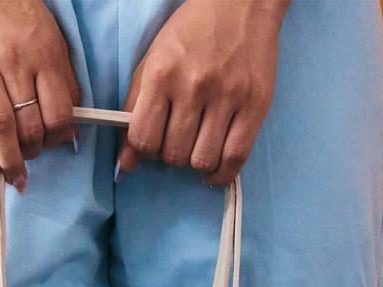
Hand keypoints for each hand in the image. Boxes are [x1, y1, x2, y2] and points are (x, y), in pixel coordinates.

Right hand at [0, 0, 79, 191]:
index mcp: (44, 56)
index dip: (60, 140)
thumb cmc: (14, 14)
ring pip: (1, 127)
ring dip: (9, 158)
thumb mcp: (49, 39)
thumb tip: (69, 125)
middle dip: (34, 152)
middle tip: (30, 156)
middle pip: (31, 126)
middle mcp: (14, 63)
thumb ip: (60, 79)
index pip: (60, 114)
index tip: (55, 145)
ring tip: (11, 170)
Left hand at [117, 0, 287, 184]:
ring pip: (201, 160)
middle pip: (173, 155)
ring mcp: (228, 95)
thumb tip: (126, 163)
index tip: (152, 144)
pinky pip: (235, 157)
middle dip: (171, 156)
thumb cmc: (192, 33)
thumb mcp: (152, 63)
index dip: (144, 151)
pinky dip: (221, 174)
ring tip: (197, 148)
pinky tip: (214, 170)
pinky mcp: (256, 104)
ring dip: (195, 163)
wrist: (242, 1)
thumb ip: (134, 112)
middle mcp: (194, 85)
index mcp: (162, 74)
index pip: (143, 139)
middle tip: (177, 140)